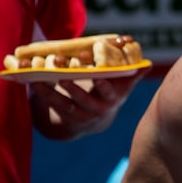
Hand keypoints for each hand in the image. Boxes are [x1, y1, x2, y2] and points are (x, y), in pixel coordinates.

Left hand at [29, 66, 147, 138]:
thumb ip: (133, 73)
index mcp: (113, 98)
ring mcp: (83, 115)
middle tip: (64, 78)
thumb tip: (147, 64)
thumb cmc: (112, 91)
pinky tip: (34, 83)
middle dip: (75, 90)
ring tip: (40, 79)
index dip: (104, 86)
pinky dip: (44, 94)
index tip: (98, 77)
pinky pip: (55, 106)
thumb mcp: (123, 84)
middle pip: (86, 100)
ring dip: (52, 92)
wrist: (98, 118)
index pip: (110, 92)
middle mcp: (99, 109)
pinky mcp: (68, 118)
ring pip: (66, 104)